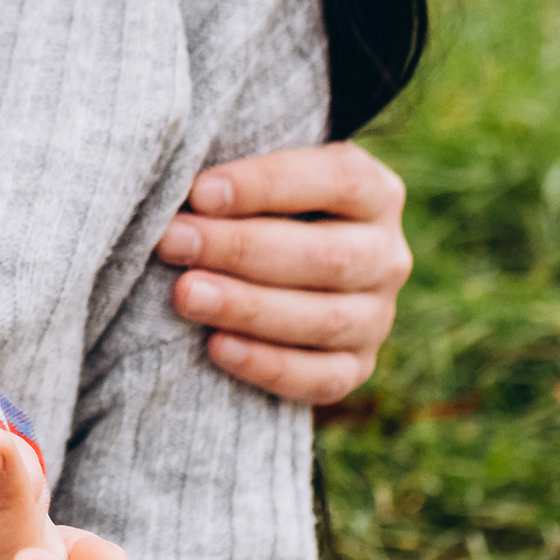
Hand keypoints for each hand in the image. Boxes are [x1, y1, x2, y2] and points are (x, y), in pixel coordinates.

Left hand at [155, 141, 408, 408]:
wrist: (272, 272)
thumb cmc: (254, 211)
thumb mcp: (257, 183)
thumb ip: (234, 183)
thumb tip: (187, 193)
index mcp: (375, 193)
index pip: (337, 181)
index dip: (267, 185)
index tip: (198, 192)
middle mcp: (386, 255)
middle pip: (328, 255)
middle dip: (241, 249)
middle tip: (173, 242)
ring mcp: (376, 316)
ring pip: (325, 318)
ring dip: (247, 306)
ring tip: (185, 293)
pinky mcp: (356, 366)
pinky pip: (322, 378)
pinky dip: (268, 364)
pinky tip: (217, 347)